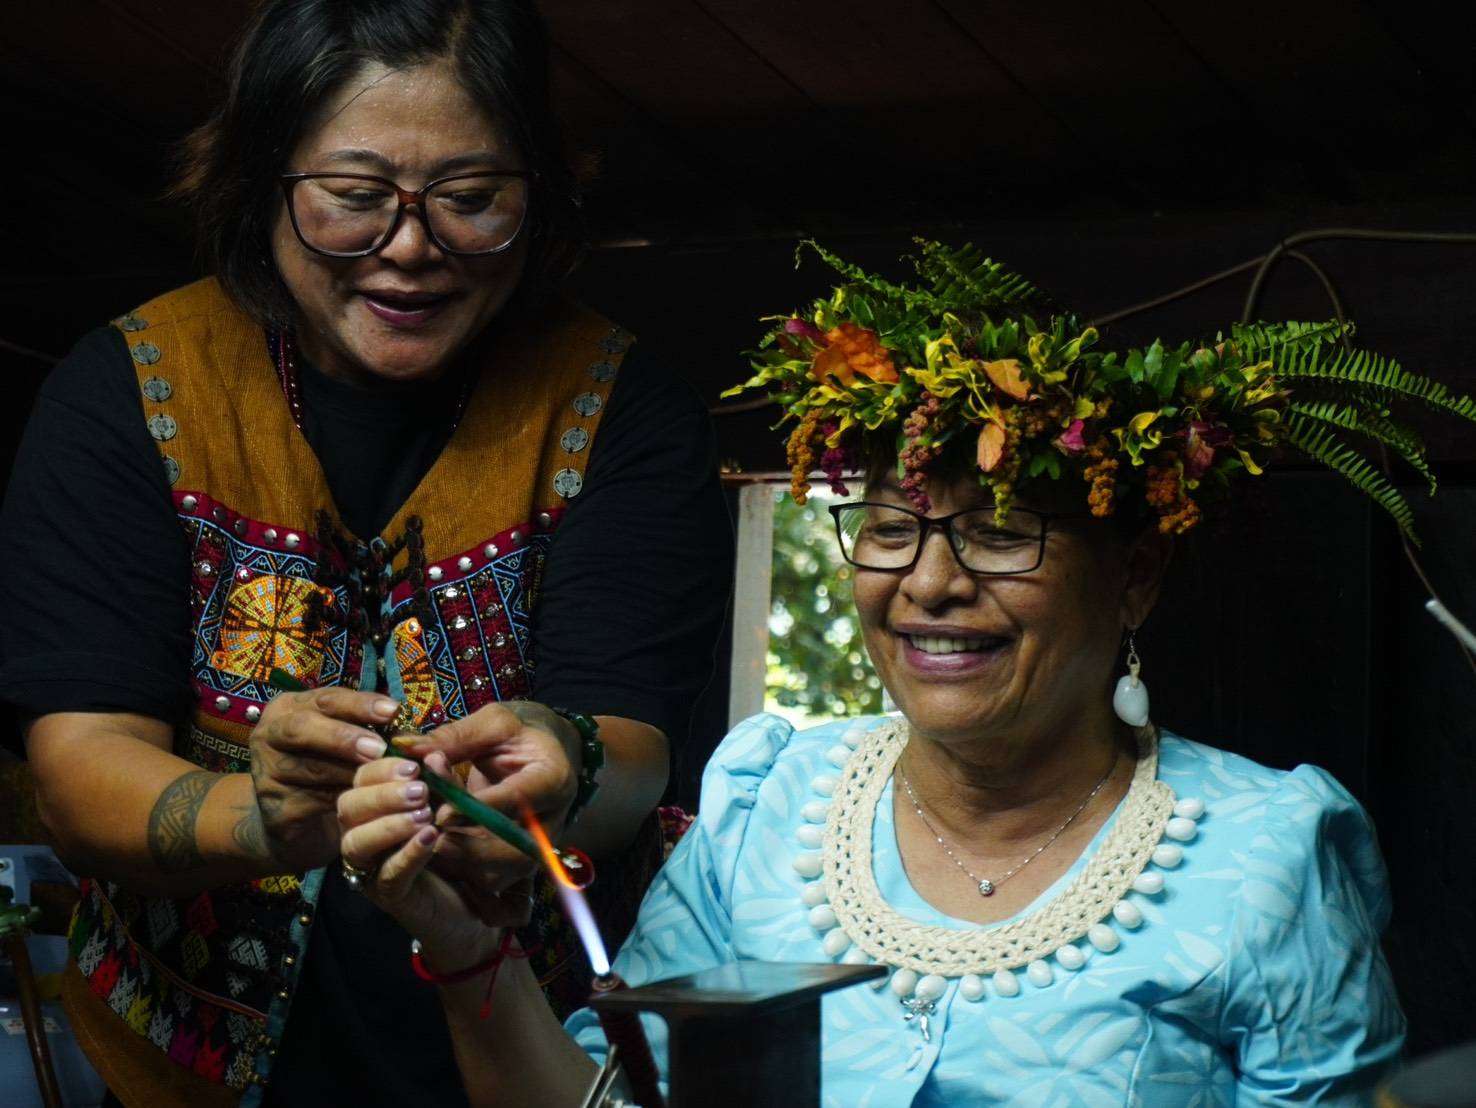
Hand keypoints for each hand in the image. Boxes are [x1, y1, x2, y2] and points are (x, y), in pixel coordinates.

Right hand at [248, 687, 400, 870]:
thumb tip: (407, 732)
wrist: (292, 817)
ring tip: (386, 777)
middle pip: (302, 728)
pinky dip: (344, 800)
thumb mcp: (343, 740)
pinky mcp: (273, 808)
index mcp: (288, 708)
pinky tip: (369, 800)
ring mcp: (266, 773)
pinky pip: (314, 801)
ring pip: (311, 768)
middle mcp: (268, 735)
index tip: (393, 711)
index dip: (360, 704)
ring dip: (352, 773)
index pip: (325, 699)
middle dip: (343, 737)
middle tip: (378, 748)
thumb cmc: (327, 765)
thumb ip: (366, 729)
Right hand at [337, 754, 533, 967]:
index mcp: (376, 807)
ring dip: (389, 823)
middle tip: (419, 789)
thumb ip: (444, 782)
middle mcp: (365, 835)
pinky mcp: (390, 896)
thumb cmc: (462, 842)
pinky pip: (387, 874)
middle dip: (381, 793)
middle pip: (348, 808)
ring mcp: (372, 868)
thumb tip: (432, 754)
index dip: (380, 768)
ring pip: (356, 843)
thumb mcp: (455, 803)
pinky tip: (431, 837)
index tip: (413, 764)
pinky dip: (408, 853)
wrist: (479, 899)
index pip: (359, 779)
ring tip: (425, 815)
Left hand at [399, 702, 579, 904]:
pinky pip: (487, 880)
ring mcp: (537, 848)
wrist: (545, 757)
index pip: (517, 801)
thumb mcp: (492, 724)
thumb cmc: (518, 736)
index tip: (440, 813)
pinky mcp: (519, 865)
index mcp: (552, 779)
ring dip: (455, 859)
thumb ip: (454, 737)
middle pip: (510, 851)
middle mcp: (550, 821)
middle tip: (428, 831)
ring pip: (497, 872)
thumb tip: (404, 747)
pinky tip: (434, 847)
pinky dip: (456, 869)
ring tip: (425, 837)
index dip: (477, 809)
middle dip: (464, 845)